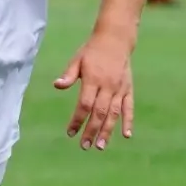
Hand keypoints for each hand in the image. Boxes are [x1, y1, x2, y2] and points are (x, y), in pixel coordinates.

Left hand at [52, 31, 134, 150]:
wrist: (115, 39)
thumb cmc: (92, 51)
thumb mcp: (77, 59)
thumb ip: (68, 74)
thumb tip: (57, 85)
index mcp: (93, 79)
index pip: (84, 104)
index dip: (77, 120)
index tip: (71, 133)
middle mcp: (107, 86)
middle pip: (99, 112)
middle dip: (92, 130)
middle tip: (85, 146)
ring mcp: (120, 89)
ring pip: (114, 113)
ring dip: (108, 131)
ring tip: (101, 146)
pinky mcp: (128, 89)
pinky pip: (129, 107)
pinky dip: (128, 121)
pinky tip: (127, 135)